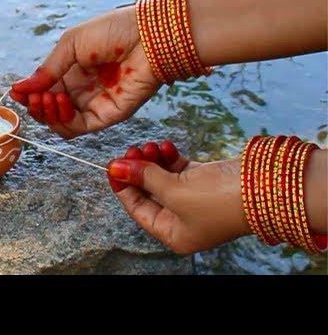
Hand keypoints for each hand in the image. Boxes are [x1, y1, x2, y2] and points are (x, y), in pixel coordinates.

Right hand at [9, 5, 160, 138]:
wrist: (149, 36)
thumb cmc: (113, 31)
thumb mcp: (71, 44)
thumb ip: (47, 70)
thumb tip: (18, 88)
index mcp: (71, 71)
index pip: (44, 91)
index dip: (29, 94)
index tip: (17, 92)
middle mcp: (81, 91)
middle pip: (49, 110)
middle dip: (35, 106)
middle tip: (33, 96)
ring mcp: (94, 104)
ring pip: (60, 123)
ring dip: (47, 114)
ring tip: (47, 98)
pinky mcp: (108, 115)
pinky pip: (78, 128)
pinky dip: (63, 120)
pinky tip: (61, 102)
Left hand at [106, 141, 250, 254]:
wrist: (265, 186)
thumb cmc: (219, 199)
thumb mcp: (174, 191)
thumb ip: (143, 178)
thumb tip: (115, 168)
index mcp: (173, 233)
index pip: (137, 209)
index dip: (123, 187)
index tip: (113, 165)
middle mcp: (183, 219)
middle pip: (148, 192)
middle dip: (138, 169)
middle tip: (132, 149)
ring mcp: (194, 199)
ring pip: (162, 177)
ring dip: (153, 160)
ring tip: (150, 145)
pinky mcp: (205, 180)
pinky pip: (178, 169)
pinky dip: (170, 157)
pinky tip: (166, 146)